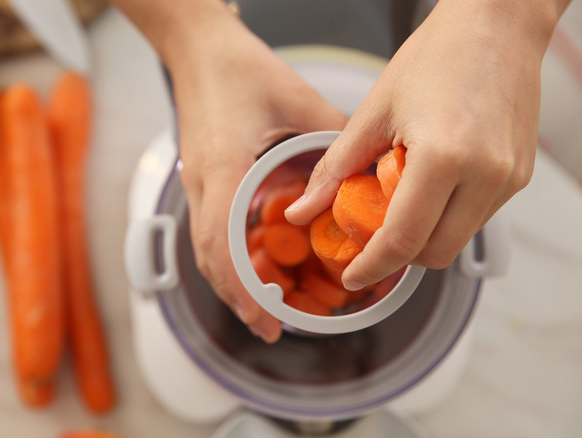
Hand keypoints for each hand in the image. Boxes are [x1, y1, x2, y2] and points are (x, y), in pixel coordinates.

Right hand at [167, 13, 346, 341]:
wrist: (197, 49)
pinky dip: (228, 260)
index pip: (222, 240)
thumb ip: (334, 136)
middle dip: (236, 299)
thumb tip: (368, 171)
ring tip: (262, 312)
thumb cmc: (237, 67)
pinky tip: (252, 269)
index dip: (241, 285)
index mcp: (223, 165)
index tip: (265, 316)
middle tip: (269, 330)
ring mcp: (196, 183)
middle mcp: (203, 182)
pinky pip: (209, 231)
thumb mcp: (296, 97)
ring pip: (205, 250)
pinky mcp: (201, 180)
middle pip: (208, 257)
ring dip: (230, 284)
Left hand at [285, 0, 562, 290]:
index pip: (403, 239)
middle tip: (369, 232)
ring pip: (457, 241)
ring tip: (399, 197)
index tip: (352, 274)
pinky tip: (427, 184)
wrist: (497, 25)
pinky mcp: (519, 175)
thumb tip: (302, 210)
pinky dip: (446, 216)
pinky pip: (476, 217)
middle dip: (398, 254)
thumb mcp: (373, 113)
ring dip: (423, 235)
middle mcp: (485, 175)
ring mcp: (508, 178)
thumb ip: (335, 170)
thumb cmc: (437, 56)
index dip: (372, 265)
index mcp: (444, 157)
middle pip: (434, 253)